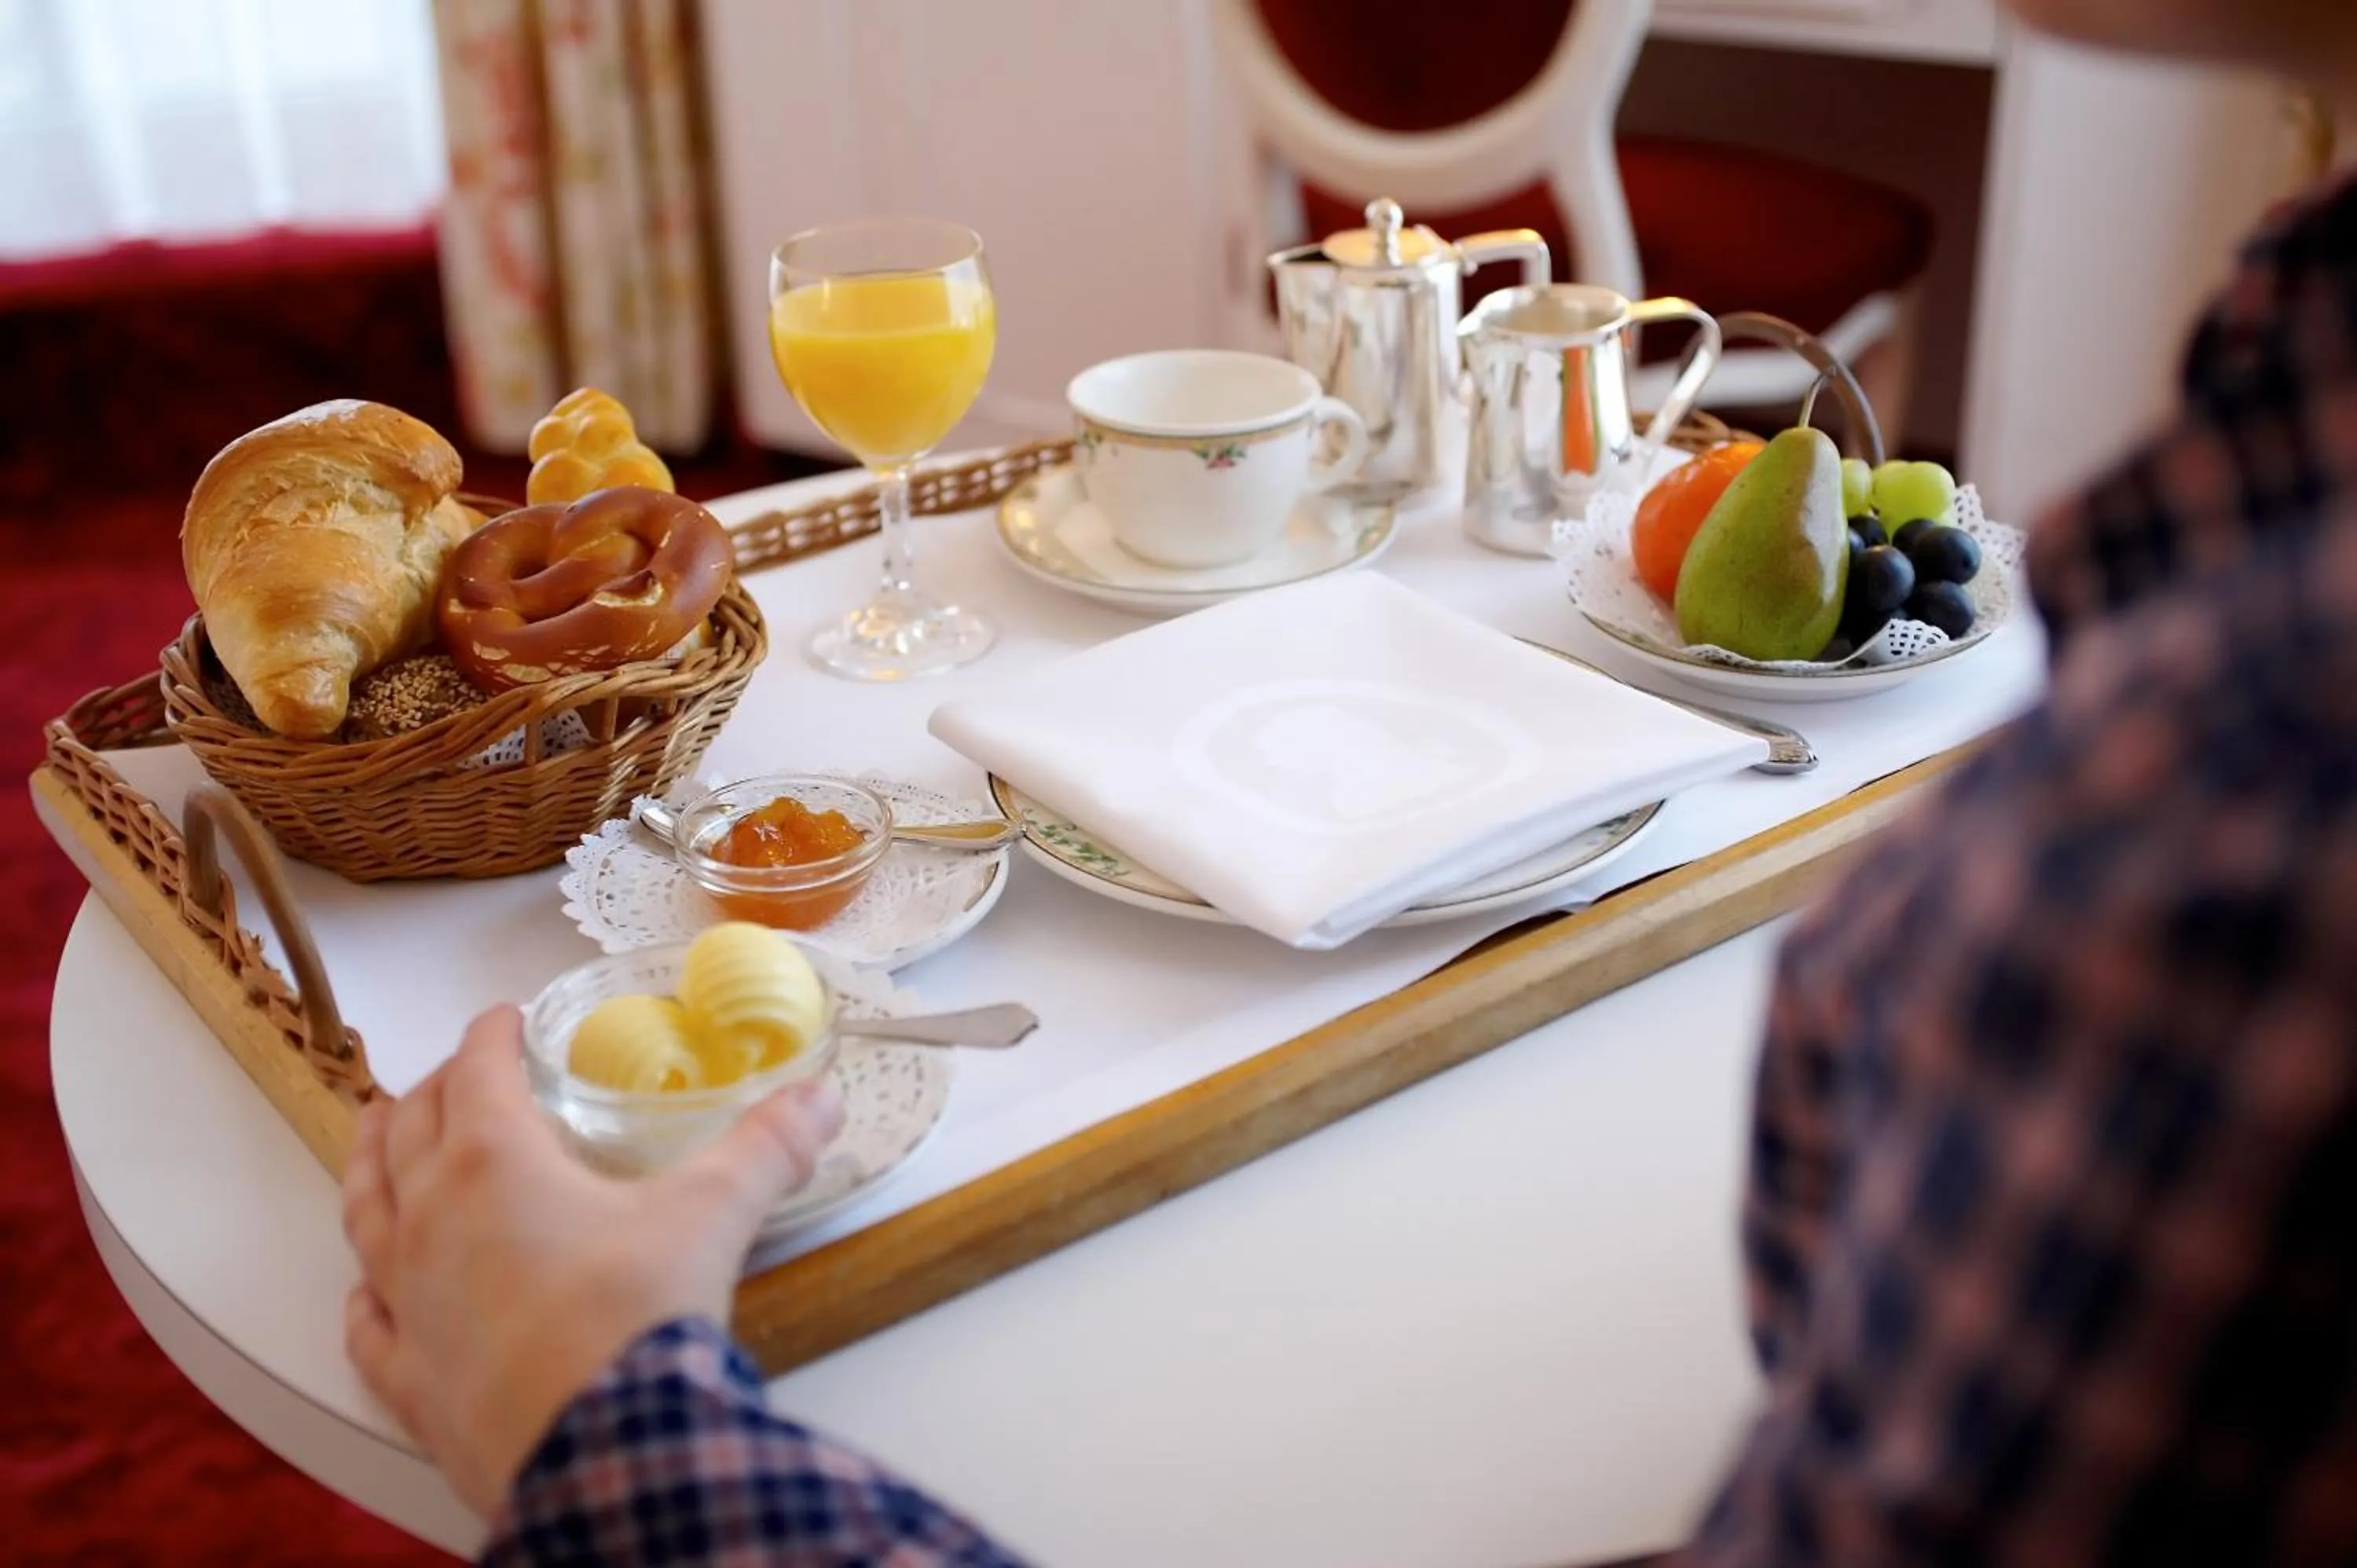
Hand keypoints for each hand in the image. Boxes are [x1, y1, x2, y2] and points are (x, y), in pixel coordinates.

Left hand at [340, 1004, 842, 1517]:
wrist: (601, 1452)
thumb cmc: (637, 1321)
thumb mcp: (713, 1214)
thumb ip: (768, 1146)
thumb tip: (821, 1098)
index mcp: (492, 1162)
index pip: (476, 1071)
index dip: (489, 1035)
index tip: (505, 1019)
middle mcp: (431, 1221)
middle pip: (409, 1131)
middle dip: (430, 1090)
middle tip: (456, 1074)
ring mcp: (408, 1302)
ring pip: (366, 1213)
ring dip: (369, 1166)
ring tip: (375, 1137)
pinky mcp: (409, 1377)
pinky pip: (368, 1325)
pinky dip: (364, 1296)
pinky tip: (365, 1292)